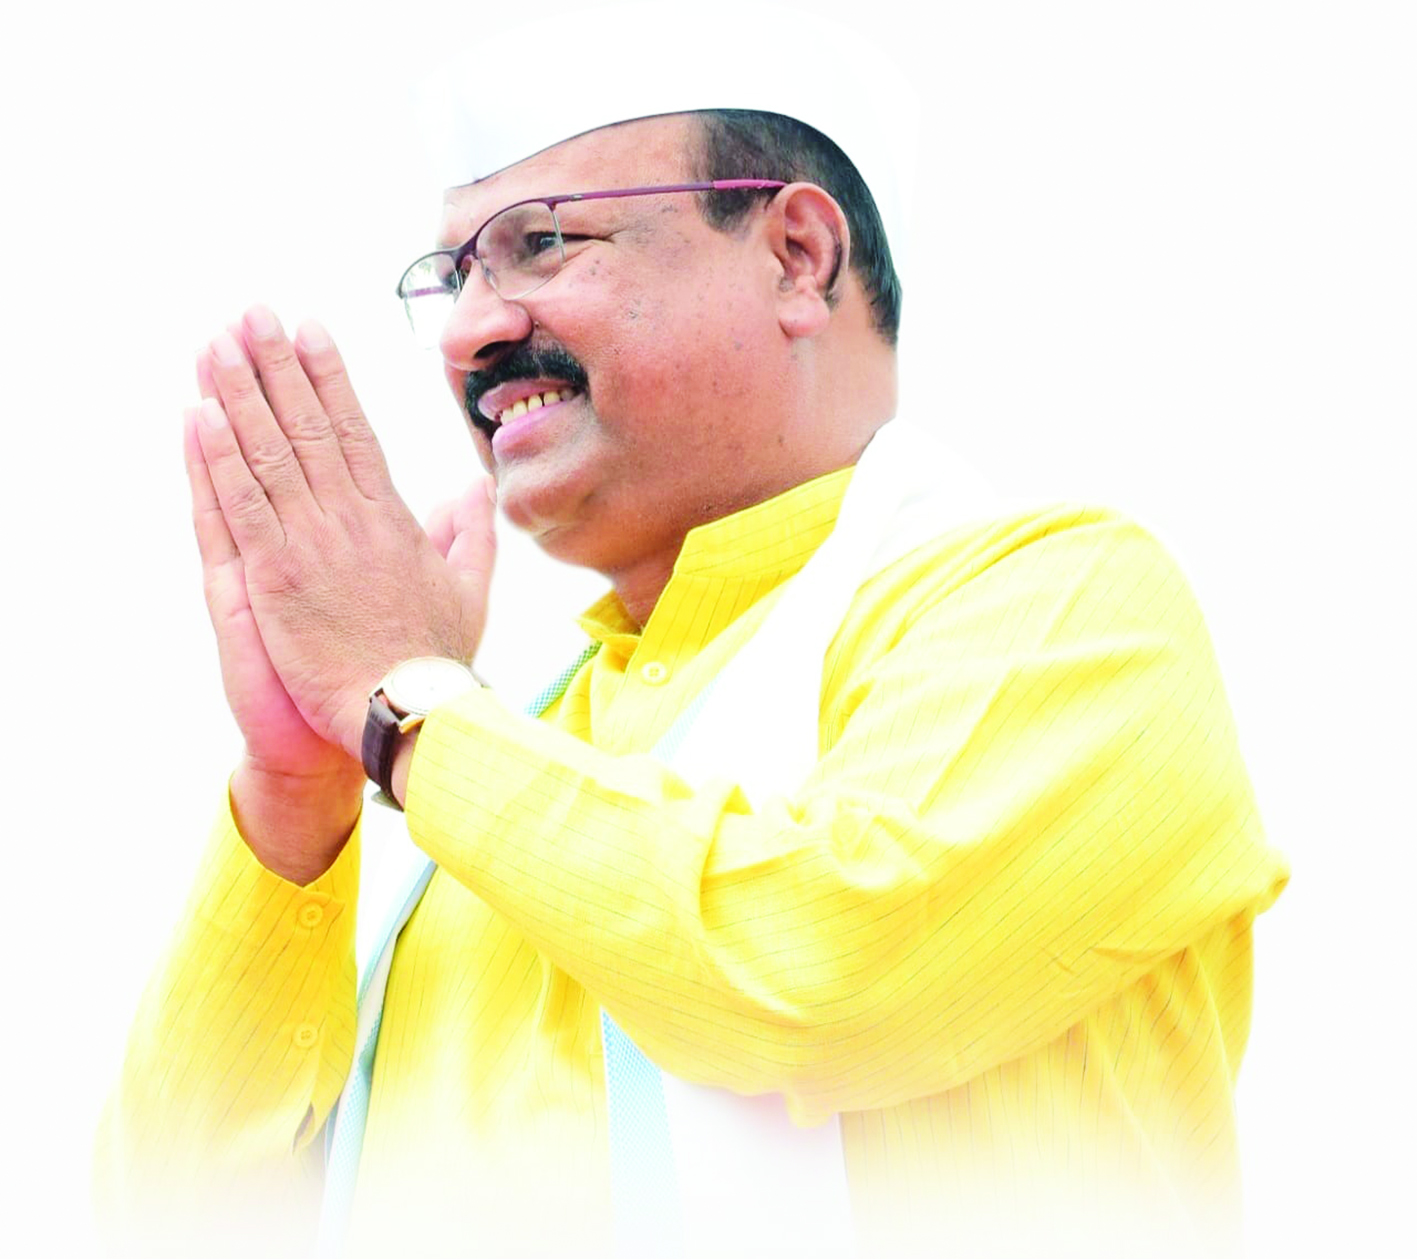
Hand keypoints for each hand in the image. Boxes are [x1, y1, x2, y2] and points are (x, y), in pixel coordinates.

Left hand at [190, 305, 496, 766]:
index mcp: (393, 519)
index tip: (310, 331)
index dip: (329, 377)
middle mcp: (349, 519)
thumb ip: (469, 534)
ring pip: (269, 452)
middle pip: (308, 425)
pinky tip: (199, 413)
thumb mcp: (470, 590)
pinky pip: (240, 503)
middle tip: (252, 313)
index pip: (355, 430)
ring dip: (240, 394)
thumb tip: (471, 488)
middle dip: (277, 365)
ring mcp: (310, 543)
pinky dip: (218, 457)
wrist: (408, 712)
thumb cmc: (437, 661)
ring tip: (217, 343)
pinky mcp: (273, 576)